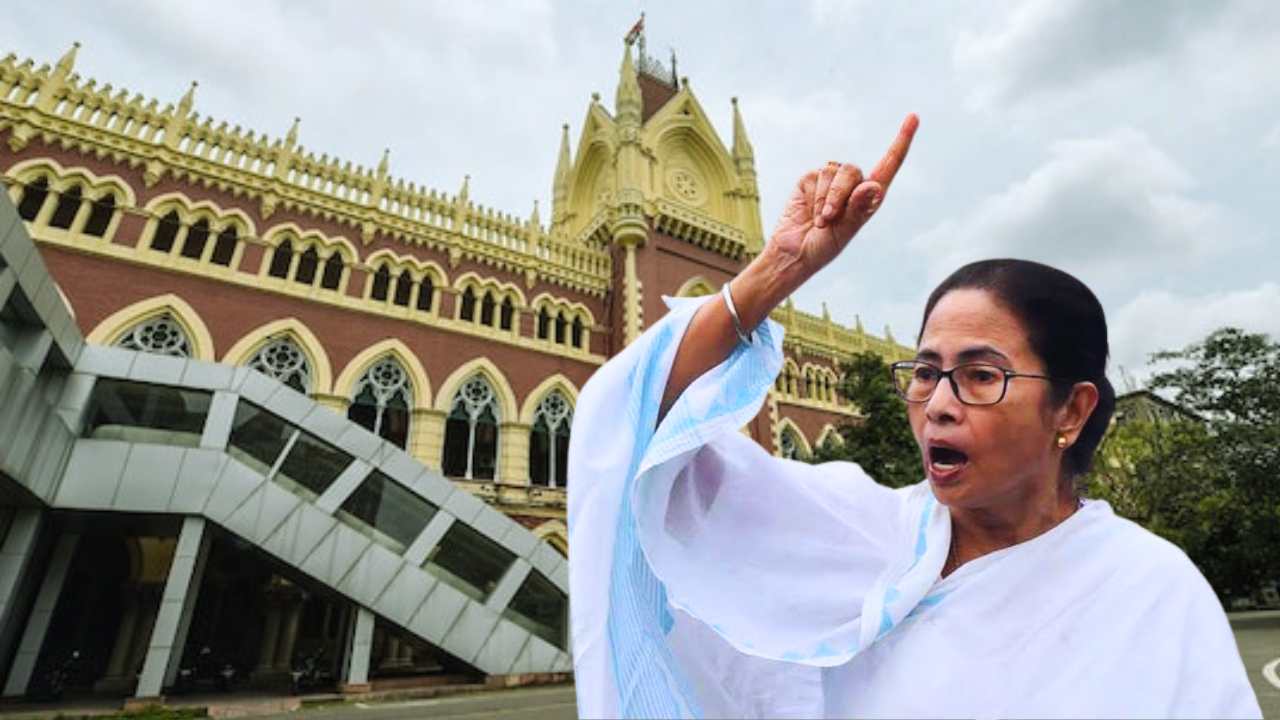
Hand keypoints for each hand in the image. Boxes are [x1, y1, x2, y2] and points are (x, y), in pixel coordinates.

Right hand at [764, 113, 918, 291]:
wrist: (793, 252)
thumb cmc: (823, 247)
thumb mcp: (845, 231)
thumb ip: (858, 209)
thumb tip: (874, 186)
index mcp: (869, 197)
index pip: (889, 164)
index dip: (901, 141)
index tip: (913, 117)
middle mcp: (852, 185)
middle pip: (854, 171)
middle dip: (841, 195)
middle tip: (830, 218)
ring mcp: (830, 181)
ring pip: (835, 171)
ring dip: (828, 198)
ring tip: (821, 220)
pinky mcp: (811, 179)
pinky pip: (818, 176)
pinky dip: (817, 197)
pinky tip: (811, 212)